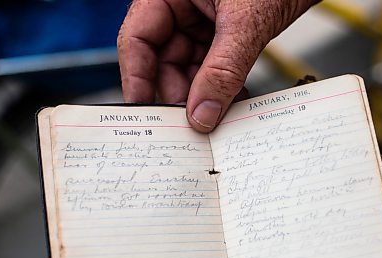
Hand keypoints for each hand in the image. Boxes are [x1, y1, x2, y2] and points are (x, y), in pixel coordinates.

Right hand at [118, 0, 318, 132]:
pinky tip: (233, 101)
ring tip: (219, 115)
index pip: (137, 39)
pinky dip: (223, 87)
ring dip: (205, 96)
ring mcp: (203, 20)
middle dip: (182, 94)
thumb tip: (202, 113)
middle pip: (165, 61)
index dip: (136, 78)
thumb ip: (223, 69)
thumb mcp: (246, 21)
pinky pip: (215, 67)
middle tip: (194, 123)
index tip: (145, 113)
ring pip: (191, 69)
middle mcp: (180, 6)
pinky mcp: (225, 32)